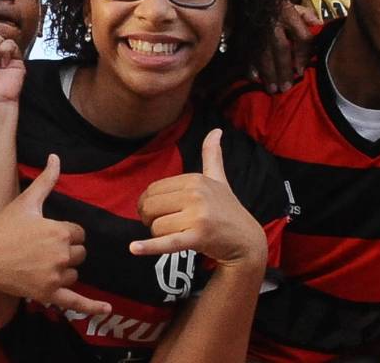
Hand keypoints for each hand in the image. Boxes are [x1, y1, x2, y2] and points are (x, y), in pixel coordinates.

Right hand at [0, 155, 110, 315]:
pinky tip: (107, 309)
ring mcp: (55, 276)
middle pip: (79, 253)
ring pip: (74, 273)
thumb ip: (46, 180)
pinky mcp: (47, 294)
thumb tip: (55, 156)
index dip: (65, 233)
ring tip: (39, 263)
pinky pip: (76, 302)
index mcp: (60, 231)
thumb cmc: (3, 226)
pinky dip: (93, 306)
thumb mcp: (27, 201)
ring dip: (64, 270)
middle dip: (66, 251)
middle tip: (41, 248)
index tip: (46, 233)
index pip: (79, 233)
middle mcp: (61, 254)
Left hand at [131, 129, 266, 267]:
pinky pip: (168, 242)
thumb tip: (216, 130)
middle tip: (161, 225)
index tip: (157, 212)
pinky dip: (149, 246)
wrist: (246, 240)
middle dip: (150, 219)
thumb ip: (212, 155)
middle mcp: (196, 194)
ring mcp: (198, 216)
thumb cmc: (227, 209)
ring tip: (175, 235)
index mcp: (195, 179)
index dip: (149, 203)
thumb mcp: (219, 179)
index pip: (153, 190)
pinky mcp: (198, 238)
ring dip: (159, 236)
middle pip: (151, 207)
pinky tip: (134, 248)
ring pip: (156, 227)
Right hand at [252, 2, 319, 92]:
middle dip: (284, 70)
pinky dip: (249, 66)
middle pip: (282, 48)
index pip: (301, 36)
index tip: (301, 70)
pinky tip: (253, 78)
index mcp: (288, 13)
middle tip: (286, 87)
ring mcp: (257, 28)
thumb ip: (307, 16)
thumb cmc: (276, 2)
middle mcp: (273, 22)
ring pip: (263, 53)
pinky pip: (246, 51)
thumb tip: (319, 27)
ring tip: (272, 89)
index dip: (303, 55)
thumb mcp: (294, 5)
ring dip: (268, 73)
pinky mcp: (244, 32)